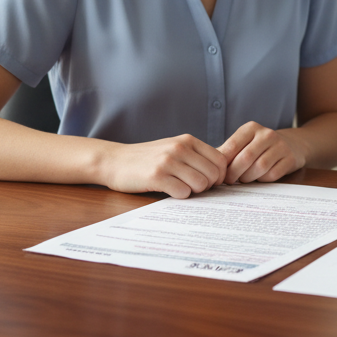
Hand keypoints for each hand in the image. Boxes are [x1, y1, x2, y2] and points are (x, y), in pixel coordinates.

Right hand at [98, 134, 228, 198]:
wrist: (114, 161)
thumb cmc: (148, 158)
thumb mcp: (173, 148)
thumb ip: (195, 156)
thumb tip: (222, 173)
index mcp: (188, 140)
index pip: (220, 160)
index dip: (218, 175)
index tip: (208, 182)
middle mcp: (180, 148)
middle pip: (213, 174)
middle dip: (207, 186)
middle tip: (192, 187)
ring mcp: (168, 161)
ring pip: (200, 184)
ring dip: (193, 191)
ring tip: (180, 188)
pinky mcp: (156, 176)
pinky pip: (183, 192)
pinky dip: (180, 196)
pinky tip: (169, 191)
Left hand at [219, 122, 308, 183]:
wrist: (292, 144)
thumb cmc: (259, 146)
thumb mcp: (244, 142)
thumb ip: (227, 151)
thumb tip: (208, 165)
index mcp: (251, 128)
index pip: (232, 146)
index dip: (223, 163)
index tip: (219, 173)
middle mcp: (267, 134)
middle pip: (245, 158)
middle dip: (234, 174)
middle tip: (230, 181)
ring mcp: (281, 146)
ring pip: (259, 168)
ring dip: (248, 178)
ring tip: (244, 179)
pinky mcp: (290, 159)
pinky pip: (272, 175)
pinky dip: (263, 180)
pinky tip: (260, 178)